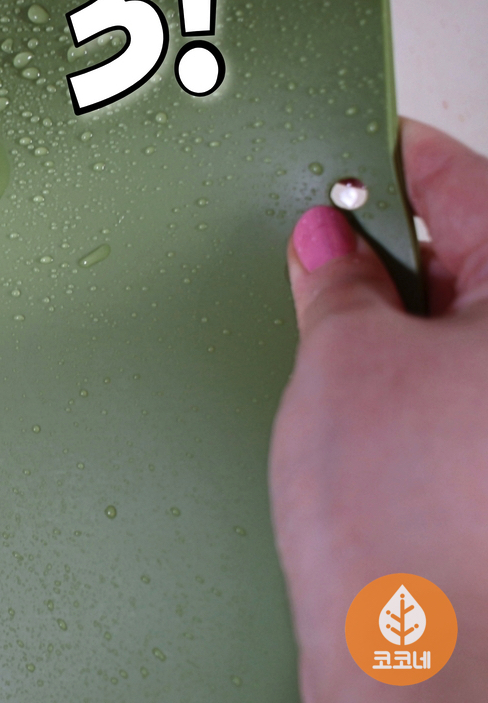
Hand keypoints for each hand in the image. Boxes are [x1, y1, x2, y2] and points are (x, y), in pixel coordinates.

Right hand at [272, 119, 487, 699]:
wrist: (416, 662)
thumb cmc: (410, 529)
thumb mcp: (345, 358)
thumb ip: (335, 279)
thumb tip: (326, 242)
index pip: (468, 184)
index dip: (398, 155)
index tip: (358, 140)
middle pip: (472, 254)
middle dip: (388, 241)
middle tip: (319, 236)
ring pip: (460, 324)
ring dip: (392, 312)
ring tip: (327, 329)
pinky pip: (453, 387)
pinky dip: (404, 372)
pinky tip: (353, 397)